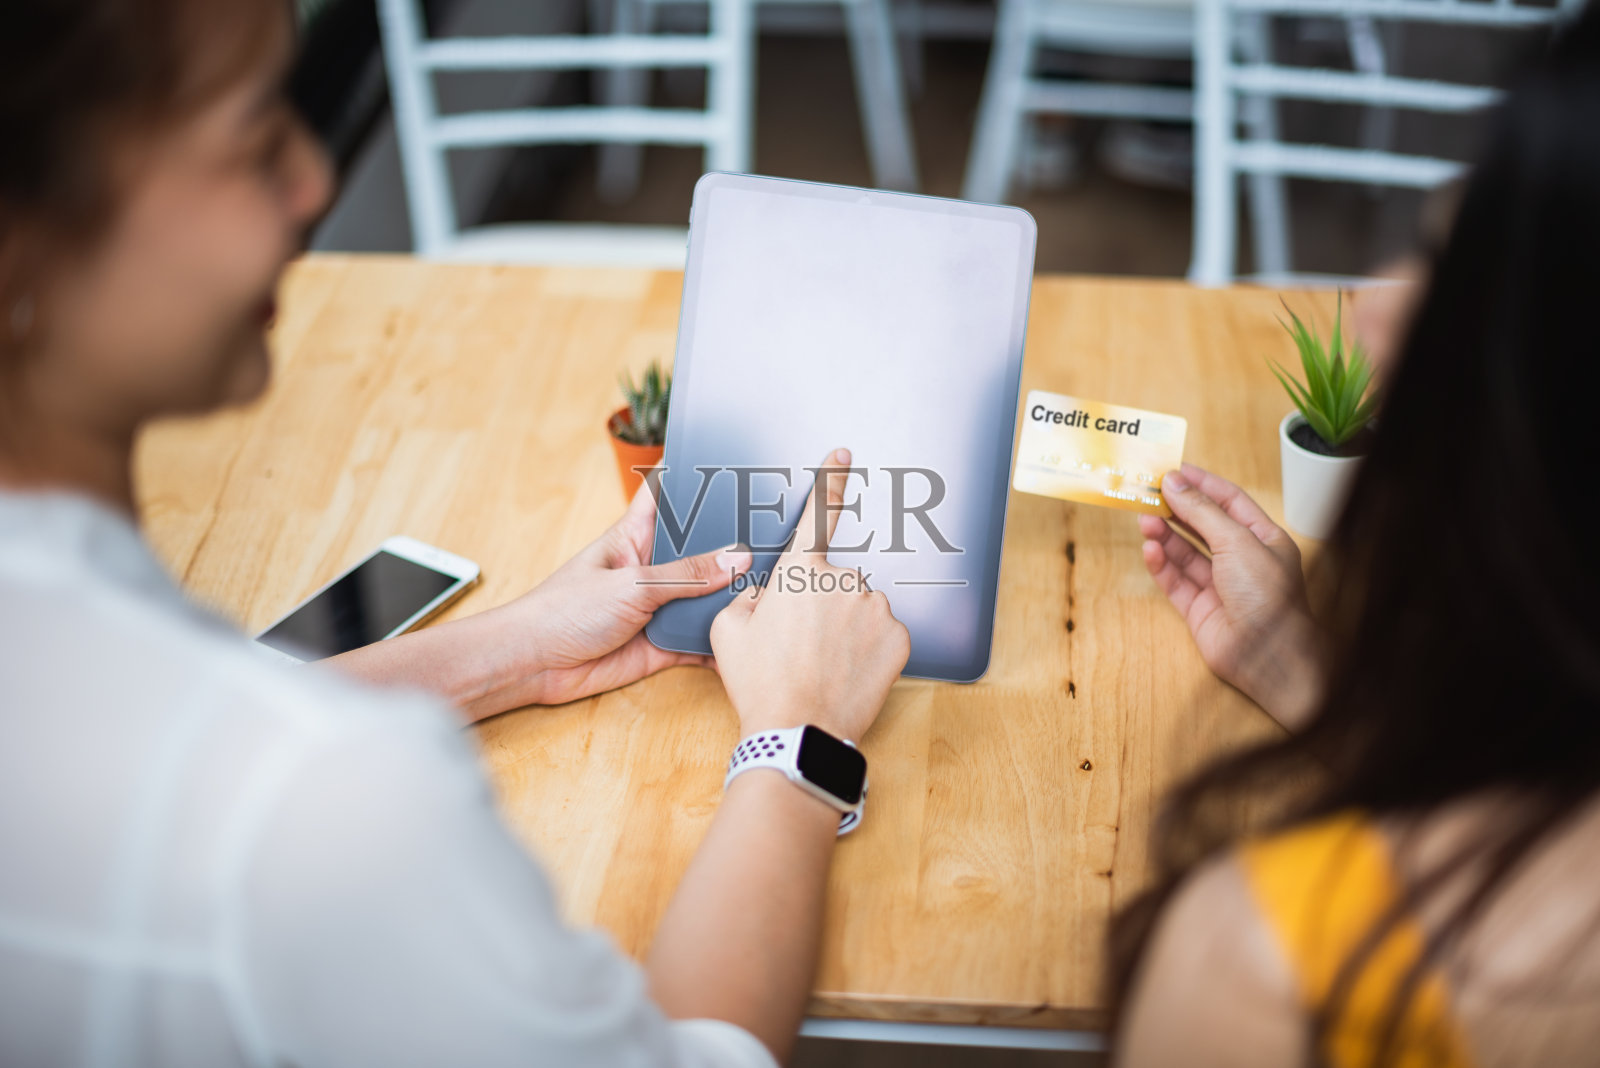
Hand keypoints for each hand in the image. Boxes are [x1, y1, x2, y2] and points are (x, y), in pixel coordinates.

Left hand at [493, 480, 752, 706]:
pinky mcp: (663, 643)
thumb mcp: (631, 584)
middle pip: (700, 548)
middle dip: (733, 544)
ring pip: (706, 596)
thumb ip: (686, 574)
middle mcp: (652, 568)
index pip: (667, 495)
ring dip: (732, 595)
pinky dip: (721, 642)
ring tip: (778, 585)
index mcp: (635, 536)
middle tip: (778, 534)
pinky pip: (700, 640)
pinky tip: (752, 637)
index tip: (733, 463)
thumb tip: (737, 559)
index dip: (694, 478)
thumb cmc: (565, 610)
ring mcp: (659, 606)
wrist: (535, 665)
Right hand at [710, 448, 910, 743]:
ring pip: (859, 609)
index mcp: (800, 571)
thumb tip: (766, 591)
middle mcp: (844, 581)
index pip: (817, 514)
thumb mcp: (728, 630)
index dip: (831, 480)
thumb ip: (748, 595)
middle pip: (833, 582)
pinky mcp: (900, 639)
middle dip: (819, 604)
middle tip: (798, 646)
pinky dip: (868, 650)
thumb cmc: (759, 681)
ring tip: (820, 666)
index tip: (844, 453)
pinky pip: (882, 635)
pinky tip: (846, 673)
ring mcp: (877, 610)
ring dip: (844, 628)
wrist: (797, 732)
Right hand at [1139, 463, 1321, 729]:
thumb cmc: (1267, 597)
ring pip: (1185, 553)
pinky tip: (1150, 549)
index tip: (1173, 469)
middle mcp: (1242, 561)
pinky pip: (1175, 581)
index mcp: (1263, 540)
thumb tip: (1175, 482)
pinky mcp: (1199, 609)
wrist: (1267, 655)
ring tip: (1144, 519)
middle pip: (1203, 526)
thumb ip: (1202, 511)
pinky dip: (1161, 564)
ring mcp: (1219, 586)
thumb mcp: (1237, 541)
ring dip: (1164, 535)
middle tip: (1148, 492)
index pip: (1229, 502)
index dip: (1201, 484)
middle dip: (1176, 509)